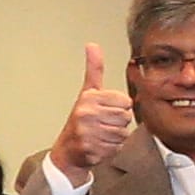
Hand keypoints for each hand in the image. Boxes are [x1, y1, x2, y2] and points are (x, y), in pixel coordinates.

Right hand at [49, 49, 132, 182]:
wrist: (68, 149)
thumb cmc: (81, 118)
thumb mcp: (88, 92)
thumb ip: (94, 69)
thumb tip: (92, 45)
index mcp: (89, 98)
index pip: (126, 102)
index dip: (120, 108)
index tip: (106, 110)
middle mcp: (87, 114)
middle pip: (126, 118)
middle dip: (118, 122)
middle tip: (103, 124)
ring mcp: (88, 133)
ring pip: (123, 133)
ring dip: (116, 136)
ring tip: (101, 134)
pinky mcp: (91, 149)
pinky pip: (116, 148)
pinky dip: (111, 148)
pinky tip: (99, 145)